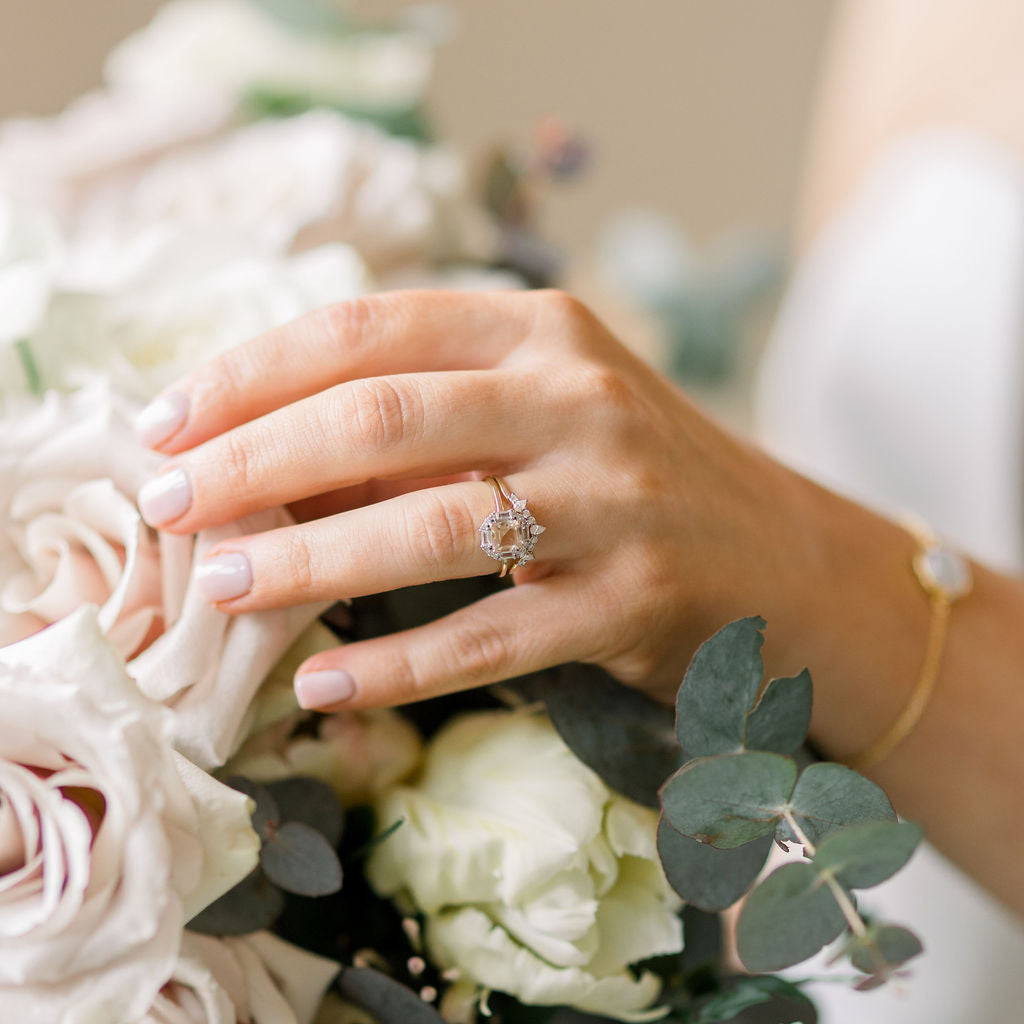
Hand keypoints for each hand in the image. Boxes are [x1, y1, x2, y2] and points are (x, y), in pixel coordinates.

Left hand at [134, 290, 802, 709]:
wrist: (779, 552)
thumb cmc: (630, 472)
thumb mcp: (537, 412)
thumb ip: (420, 423)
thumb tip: (262, 460)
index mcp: (544, 332)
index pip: (368, 329)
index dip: (252, 373)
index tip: (166, 423)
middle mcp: (583, 399)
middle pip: (382, 420)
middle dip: (251, 464)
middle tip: (166, 508)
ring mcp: (617, 504)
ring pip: (431, 531)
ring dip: (306, 563)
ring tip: (221, 590)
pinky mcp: (634, 604)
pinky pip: (490, 641)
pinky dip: (395, 666)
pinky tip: (323, 684)